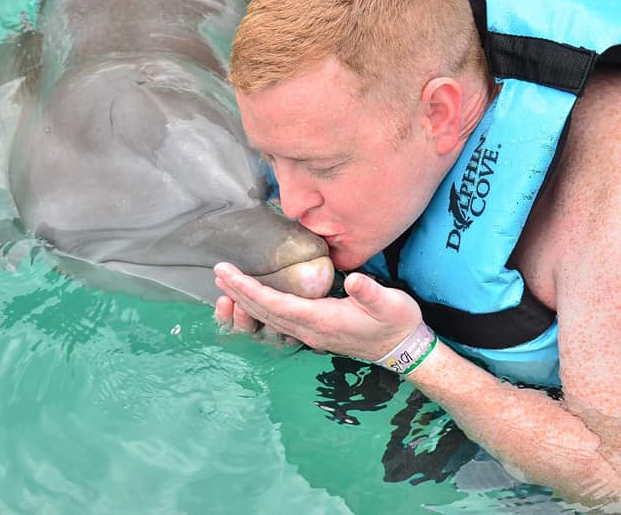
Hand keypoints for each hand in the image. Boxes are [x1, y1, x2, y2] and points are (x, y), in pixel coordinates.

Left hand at [213, 262, 422, 361]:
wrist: (403, 349)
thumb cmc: (396, 322)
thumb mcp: (389, 303)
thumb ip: (369, 292)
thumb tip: (353, 280)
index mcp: (322, 320)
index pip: (276, 304)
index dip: (248, 289)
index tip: (227, 273)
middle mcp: (310, 331)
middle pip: (265, 313)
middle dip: (239, 293)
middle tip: (218, 272)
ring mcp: (311, 335)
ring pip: (269, 319)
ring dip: (246, 302)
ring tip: (227, 285)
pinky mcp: (315, 333)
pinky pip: (278, 322)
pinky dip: (260, 309)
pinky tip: (253, 300)